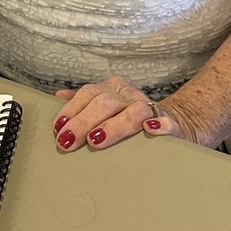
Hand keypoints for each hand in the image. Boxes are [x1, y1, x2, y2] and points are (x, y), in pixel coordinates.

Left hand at [52, 76, 186, 151]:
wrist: (172, 122)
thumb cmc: (129, 117)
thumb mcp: (105, 105)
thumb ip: (83, 101)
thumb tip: (58, 96)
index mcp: (112, 89)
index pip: (88, 93)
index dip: (72, 110)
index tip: (58, 128)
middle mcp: (130, 95)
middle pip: (105, 103)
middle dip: (84, 122)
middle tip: (67, 142)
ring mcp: (151, 109)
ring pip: (133, 112)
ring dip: (113, 126)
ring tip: (96, 140)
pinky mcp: (172, 125)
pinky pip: (167, 122)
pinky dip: (159, 125)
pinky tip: (150, 129)